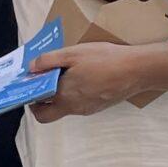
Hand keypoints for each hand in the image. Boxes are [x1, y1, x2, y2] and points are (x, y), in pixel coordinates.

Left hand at [27, 41, 167, 121]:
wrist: (138, 69)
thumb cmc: (105, 60)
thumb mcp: (72, 54)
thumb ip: (48, 61)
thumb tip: (31, 68)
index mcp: (65, 98)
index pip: (40, 112)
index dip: (31, 101)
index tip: (29, 87)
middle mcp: (76, 108)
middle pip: (51, 112)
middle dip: (42, 99)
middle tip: (42, 81)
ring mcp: (89, 108)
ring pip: (67, 105)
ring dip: (60, 92)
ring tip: (62, 72)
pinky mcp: (101, 104)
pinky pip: (81, 102)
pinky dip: (75, 92)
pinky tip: (82, 74)